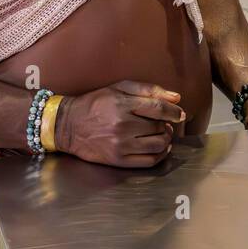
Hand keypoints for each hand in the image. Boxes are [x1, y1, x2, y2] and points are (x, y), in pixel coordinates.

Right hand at [56, 79, 185, 167]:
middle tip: (165, 123)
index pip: (159, 109)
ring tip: (162, 134)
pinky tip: (159, 148)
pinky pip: (149, 161)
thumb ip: (148, 90)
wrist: (68, 126)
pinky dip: (160, 155)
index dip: (174, 112)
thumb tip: (175, 97)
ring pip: (158, 145)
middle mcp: (123, 126)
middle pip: (160, 128)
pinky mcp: (118, 160)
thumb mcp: (119, 87)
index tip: (179, 114)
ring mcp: (121, 145)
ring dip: (166, 139)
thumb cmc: (95, 103)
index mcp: (123, 105)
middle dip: (167, 125)